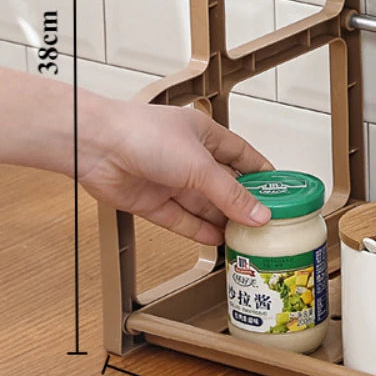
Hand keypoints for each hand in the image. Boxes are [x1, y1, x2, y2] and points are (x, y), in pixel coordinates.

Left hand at [78, 98, 272, 244]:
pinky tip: (217, 240)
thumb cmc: (141, 134)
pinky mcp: (152, 202)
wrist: (95, 147)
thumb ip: (230, 194)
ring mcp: (170, 181)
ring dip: (224, 221)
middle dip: (243, 203)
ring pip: (204, 205)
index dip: (261, 172)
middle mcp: (188, 158)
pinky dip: (200, 230)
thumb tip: (258, 213)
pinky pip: (182, 220)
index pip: (242, 155)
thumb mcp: (199, 165)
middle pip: (224, 184)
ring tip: (246, 237)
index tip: (279, 189)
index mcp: (205, 135)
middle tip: (266, 222)